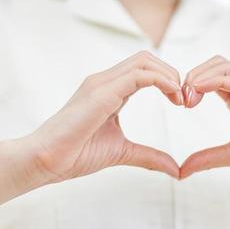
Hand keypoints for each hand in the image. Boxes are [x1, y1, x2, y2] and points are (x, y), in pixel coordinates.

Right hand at [21, 51, 182, 189]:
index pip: (145, 69)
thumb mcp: (123, 152)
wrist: (45, 162)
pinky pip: (138, 75)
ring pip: (144, 61)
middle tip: (184, 99)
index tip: (181, 102)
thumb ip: (149, 156)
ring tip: (180, 98)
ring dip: (169, 74)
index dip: (168, 79)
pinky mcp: (100, 92)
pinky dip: (160, 80)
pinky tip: (172, 94)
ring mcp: (101, 83)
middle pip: (147, 58)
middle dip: (172, 73)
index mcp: (110, 90)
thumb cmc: (76, 154)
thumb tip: (175, 170)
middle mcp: (105, 81)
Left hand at [180, 56, 229, 189]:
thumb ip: (208, 158)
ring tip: (187, 97)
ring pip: (223, 66)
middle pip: (215, 64)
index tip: (180, 103)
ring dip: (199, 76)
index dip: (191, 84)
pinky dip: (213, 81)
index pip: (212, 77)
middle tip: (181, 100)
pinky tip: (198, 92)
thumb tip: (180, 170)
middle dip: (192, 76)